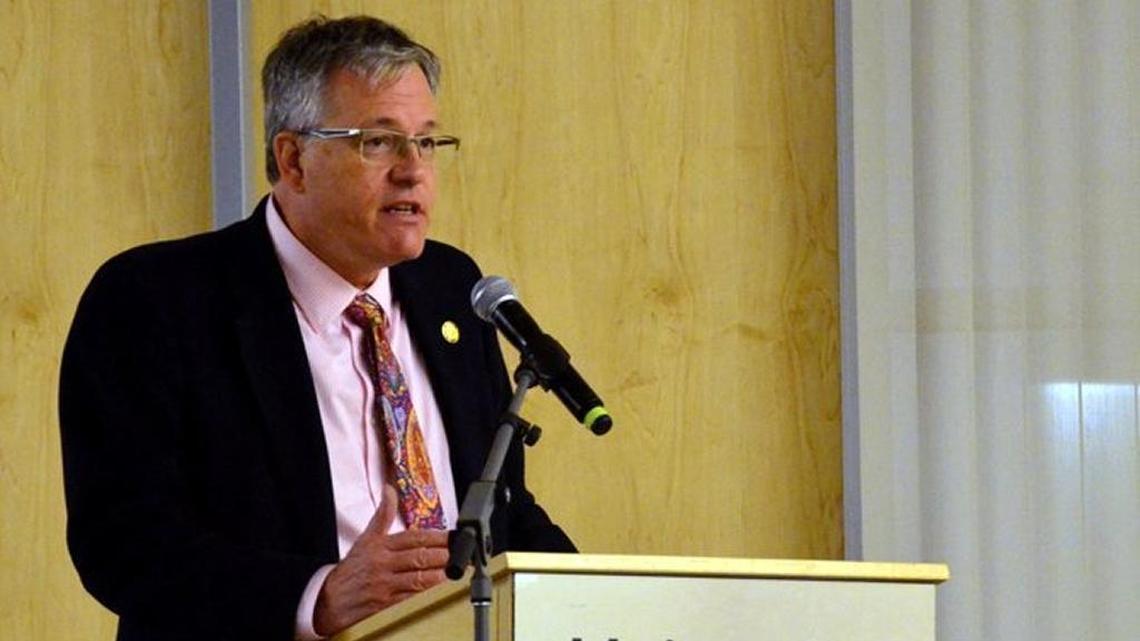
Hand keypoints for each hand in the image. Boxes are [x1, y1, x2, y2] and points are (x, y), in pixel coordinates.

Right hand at [312, 485, 449, 635]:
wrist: (328, 600)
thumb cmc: (352, 569)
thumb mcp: (365, 539)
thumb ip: (382, 515)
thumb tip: (389, 490)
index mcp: (381, 546)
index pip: (415, 538)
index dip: (437, 537)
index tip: (454, 537)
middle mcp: (383, 564)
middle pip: (420, 557)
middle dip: (444, 556)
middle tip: (461, 555)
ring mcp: (384, 585)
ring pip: (417, 579)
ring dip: (439, 576)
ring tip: (456, 572)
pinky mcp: (384, 605)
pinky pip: (409, 599)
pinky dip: (425, 595)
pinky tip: (439, 592)